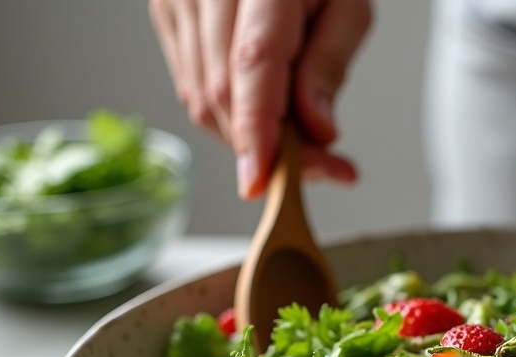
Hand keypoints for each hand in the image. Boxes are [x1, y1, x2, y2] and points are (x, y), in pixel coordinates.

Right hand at [150, 0, 371, 198]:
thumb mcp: (348, 7)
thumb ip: (329, 67)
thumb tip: (317, 132)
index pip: (253, 62)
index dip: (257, 128)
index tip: (263, 180)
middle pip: (224, 93)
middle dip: (270, 147)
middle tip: (325, 166)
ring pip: (202, 100)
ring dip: (251, 138)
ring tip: (302, 138)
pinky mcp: (166, 15)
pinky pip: (191, 89)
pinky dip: (231, 117)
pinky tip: (265, 113)